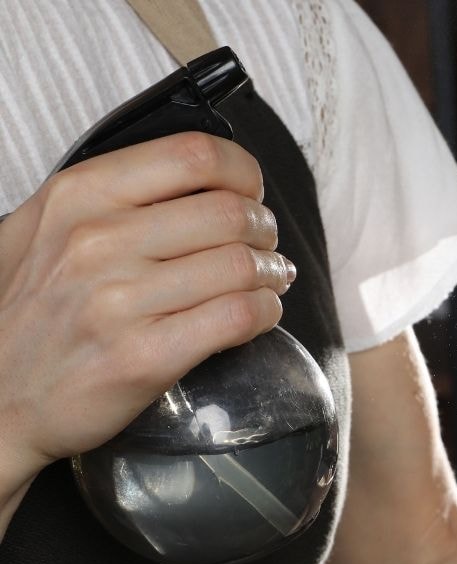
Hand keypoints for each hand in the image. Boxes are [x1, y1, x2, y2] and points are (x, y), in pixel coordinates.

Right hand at [0, 132, 292, 482]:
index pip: (193, 155)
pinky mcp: (146, 356)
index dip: (242, 172)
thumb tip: (200, 177)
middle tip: (265, 244)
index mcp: (78, 197)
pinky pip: (240, 317)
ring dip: (272, 273)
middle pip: (230, 212)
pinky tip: (258, 314)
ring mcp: (120, 301)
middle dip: (264, 229)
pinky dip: (266, 312)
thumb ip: (113, 195)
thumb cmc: (25, 313)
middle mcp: (97, 241)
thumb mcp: (43, 228)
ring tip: (268, 280)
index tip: (250, 191)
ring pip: (243, 266)